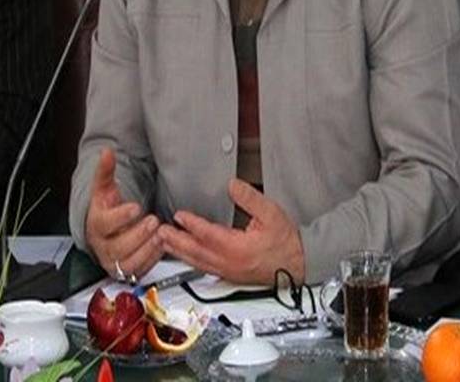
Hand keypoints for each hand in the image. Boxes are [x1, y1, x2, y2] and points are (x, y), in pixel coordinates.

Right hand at [84, 149, 161, 278]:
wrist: (105, 231)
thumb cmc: (106, 210)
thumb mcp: (104, 189)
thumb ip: (106, 171)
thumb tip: (106, 152)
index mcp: (97, 225)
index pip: (105, 224)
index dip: (121, 217)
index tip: (136, 207)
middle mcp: (104, 247)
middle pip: (118, 247)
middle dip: (138, 235)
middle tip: (154, 221)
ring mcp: (115, 261)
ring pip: (129, 262)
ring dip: (148, 249)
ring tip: (161, 234)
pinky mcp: (127, 270)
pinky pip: (140, 270)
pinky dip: (152, 259)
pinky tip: (161, 246)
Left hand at [158, 179, 304, 285]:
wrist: (298, 264)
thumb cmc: (286, 242)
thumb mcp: (271, 213)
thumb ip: (250, 198)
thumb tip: (232, 185)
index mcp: (238, 249)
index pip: (208, 235)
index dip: (192, 225)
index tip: (179, 215)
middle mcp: (229, 263)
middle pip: (196, 252)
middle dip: (176, 241)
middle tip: (160, 232)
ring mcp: (228, 271)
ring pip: (197, 262)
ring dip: (179, 252)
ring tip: (165, 243)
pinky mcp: (230, 275)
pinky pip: (204, 268)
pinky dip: (190, 260)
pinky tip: (184, 255)